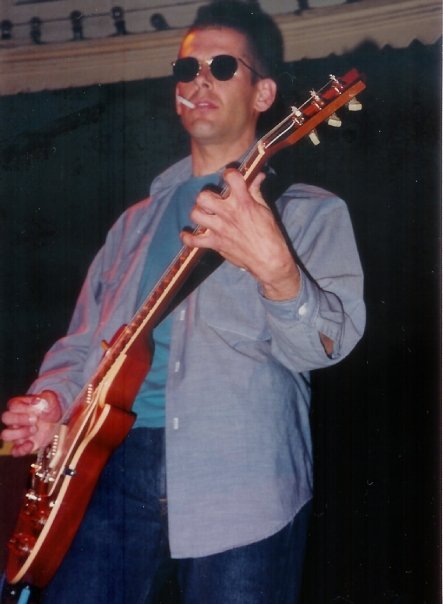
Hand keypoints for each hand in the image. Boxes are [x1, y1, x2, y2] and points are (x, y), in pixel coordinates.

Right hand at [1, 390, 61, 456]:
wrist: (54, 419)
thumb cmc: (48, 408)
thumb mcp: (51, 400)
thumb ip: (45, 398)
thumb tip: (37, 401)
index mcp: (19, 405)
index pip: (13, 406)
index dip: (24, 408)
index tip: (36, 411)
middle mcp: (14, 419)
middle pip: (6, 418)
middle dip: (19, 419)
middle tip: (34, 420)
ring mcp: (17, 432)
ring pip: (6, 434)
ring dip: (19, 434)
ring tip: (34, 430)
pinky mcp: (22, 444)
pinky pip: (15, 450)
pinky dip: (21, 449)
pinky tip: (31, 444)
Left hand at [181, 169, 300, 299]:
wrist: (269, 260)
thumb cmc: (270, 235)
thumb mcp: (265, 209)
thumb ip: (256, 191)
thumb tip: (257, 175)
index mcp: (243, 202)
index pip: (231, 177)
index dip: (229, 174)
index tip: (231, 178)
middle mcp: (228, 213)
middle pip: (204, 196)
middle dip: (207, 196)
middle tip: (214, 201)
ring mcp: (220, 229)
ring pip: (195, 214)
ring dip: (198, 213)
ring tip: (205, 215)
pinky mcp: (215, 244)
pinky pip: (194, 241)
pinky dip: (188, 238)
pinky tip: (188, 234)